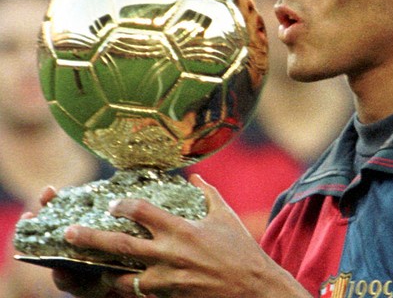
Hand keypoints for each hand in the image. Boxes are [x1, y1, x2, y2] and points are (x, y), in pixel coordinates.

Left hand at [53, 175, 308, 297]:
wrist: (253, 287)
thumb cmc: (241, 250)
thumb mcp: (225, 216)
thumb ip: (208, 194)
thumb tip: (195, 177)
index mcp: (182, 229)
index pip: (142, 212)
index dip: (122, 206)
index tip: (112, 204)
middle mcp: (169, 254)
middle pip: (121, 246)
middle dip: (91, 239)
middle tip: (68, 232)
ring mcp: (167, 280)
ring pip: (122, 278)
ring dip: (99, 273)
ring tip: (77, 269)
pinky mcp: (169, 297)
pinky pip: (138, 294)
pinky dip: (122, 290)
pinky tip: (110, 285)